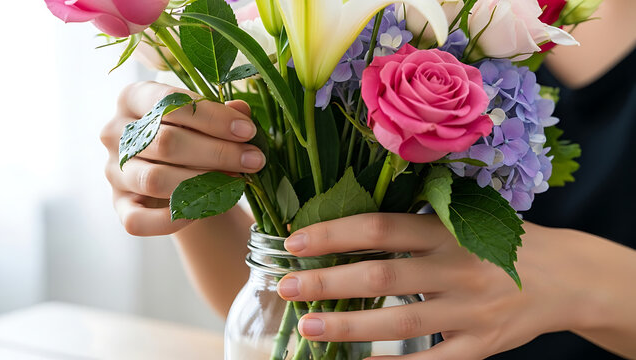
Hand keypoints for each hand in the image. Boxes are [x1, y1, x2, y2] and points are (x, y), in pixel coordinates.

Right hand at [100, 81, 263, 235]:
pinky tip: (204, 209)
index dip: (212, 117)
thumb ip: (222, 114)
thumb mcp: (208, 120)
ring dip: (202, 183)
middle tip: (254, 159)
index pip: (168, 102)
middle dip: (217, 152)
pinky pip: (138, 220)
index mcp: (133, 98)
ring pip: (154, 179)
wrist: (182, 176)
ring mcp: (113, 171)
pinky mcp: (119, 206)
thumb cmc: (195, 137)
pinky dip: (173, 219)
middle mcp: (114, 132)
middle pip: (165, 142)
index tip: (248, 131)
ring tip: (238, 182)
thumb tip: (240, 111)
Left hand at [276, 213, 592, 358]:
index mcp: (448, 230)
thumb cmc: (499, 240)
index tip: (295, 242)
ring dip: (349, 327)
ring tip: (308, 326)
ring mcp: (470, 311)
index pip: (380, 228)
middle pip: (382, 277)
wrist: (563, 275)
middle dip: (328, 282)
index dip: (333, 234)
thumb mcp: (463, 218)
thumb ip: (413, 222)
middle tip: (287, 287)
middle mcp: (457, 268)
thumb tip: (347, 226)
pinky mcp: (481, 347)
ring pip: (400, 323)